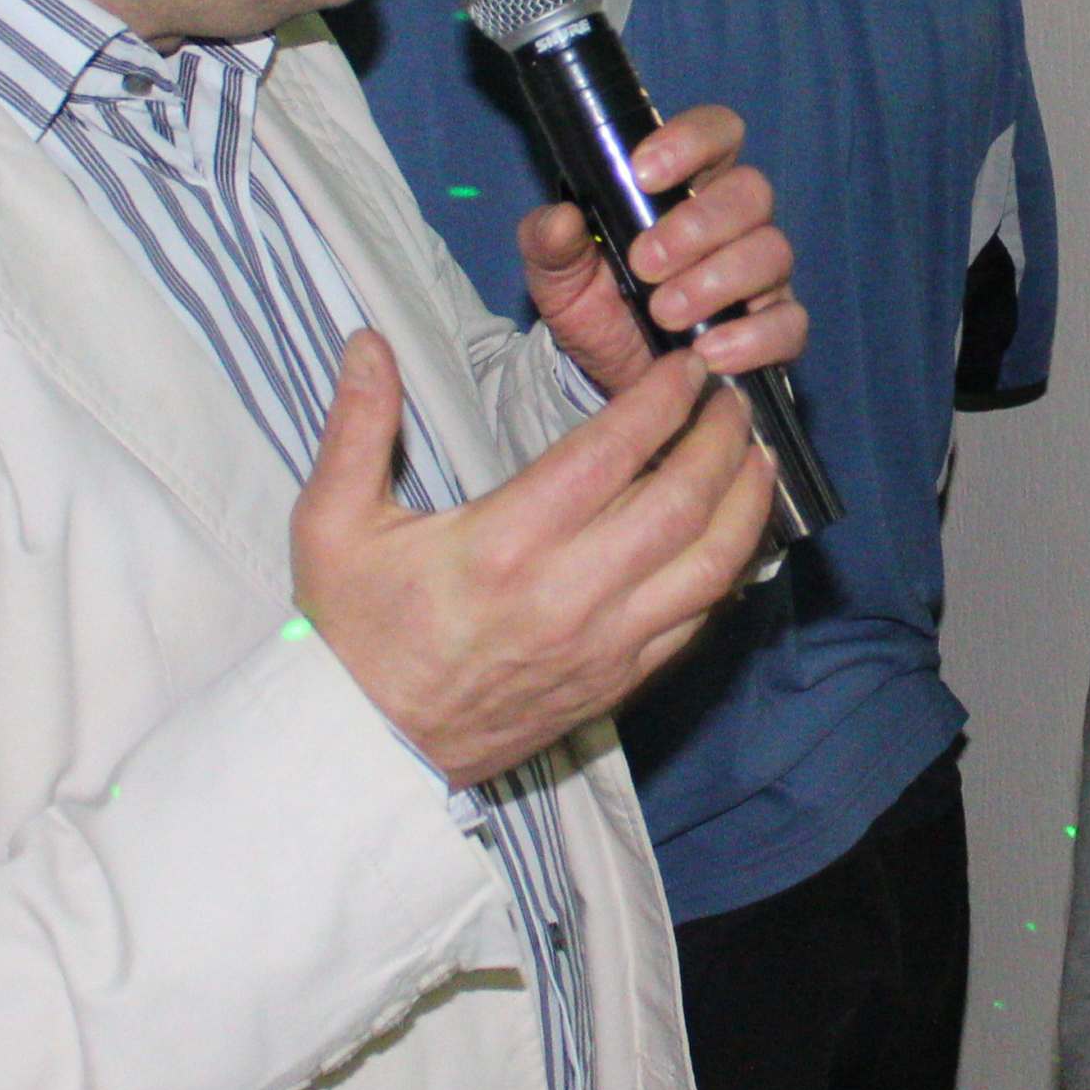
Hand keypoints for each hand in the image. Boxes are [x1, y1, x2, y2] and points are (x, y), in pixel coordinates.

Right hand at [292, 329, 773, 785]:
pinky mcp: (618, 682)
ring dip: (746, 503)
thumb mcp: (332, 522)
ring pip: (710, 566)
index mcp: (505, 543)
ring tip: (757, 456)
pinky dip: (728, 571)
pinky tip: (735, 535)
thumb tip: (367, 341)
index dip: (662, 399)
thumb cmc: (352, 631)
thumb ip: (357, 426)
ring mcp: (604, 645)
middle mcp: (569, 593)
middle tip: (733, 397)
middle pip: (683, 502)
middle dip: (721, 439)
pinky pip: (697, 621)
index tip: (685, 366)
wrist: (366, 747)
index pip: (613, 451)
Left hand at [520, 103, 804, 394]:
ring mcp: (762, 275)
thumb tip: (561, 219)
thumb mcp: (557, 276)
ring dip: (717, 281)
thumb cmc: (596, 306)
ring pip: (772, 252)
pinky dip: (751, 338)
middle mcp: (736, 222)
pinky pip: (789, 323)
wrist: (613, 376)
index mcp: (688, 186)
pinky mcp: (776, 328)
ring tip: (664, 314)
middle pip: (751, 192)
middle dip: (697, 226)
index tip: (642, 175)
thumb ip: (549, 242)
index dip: (691, 141)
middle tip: (645, 264)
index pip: (717, 132)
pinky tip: (706, 352)